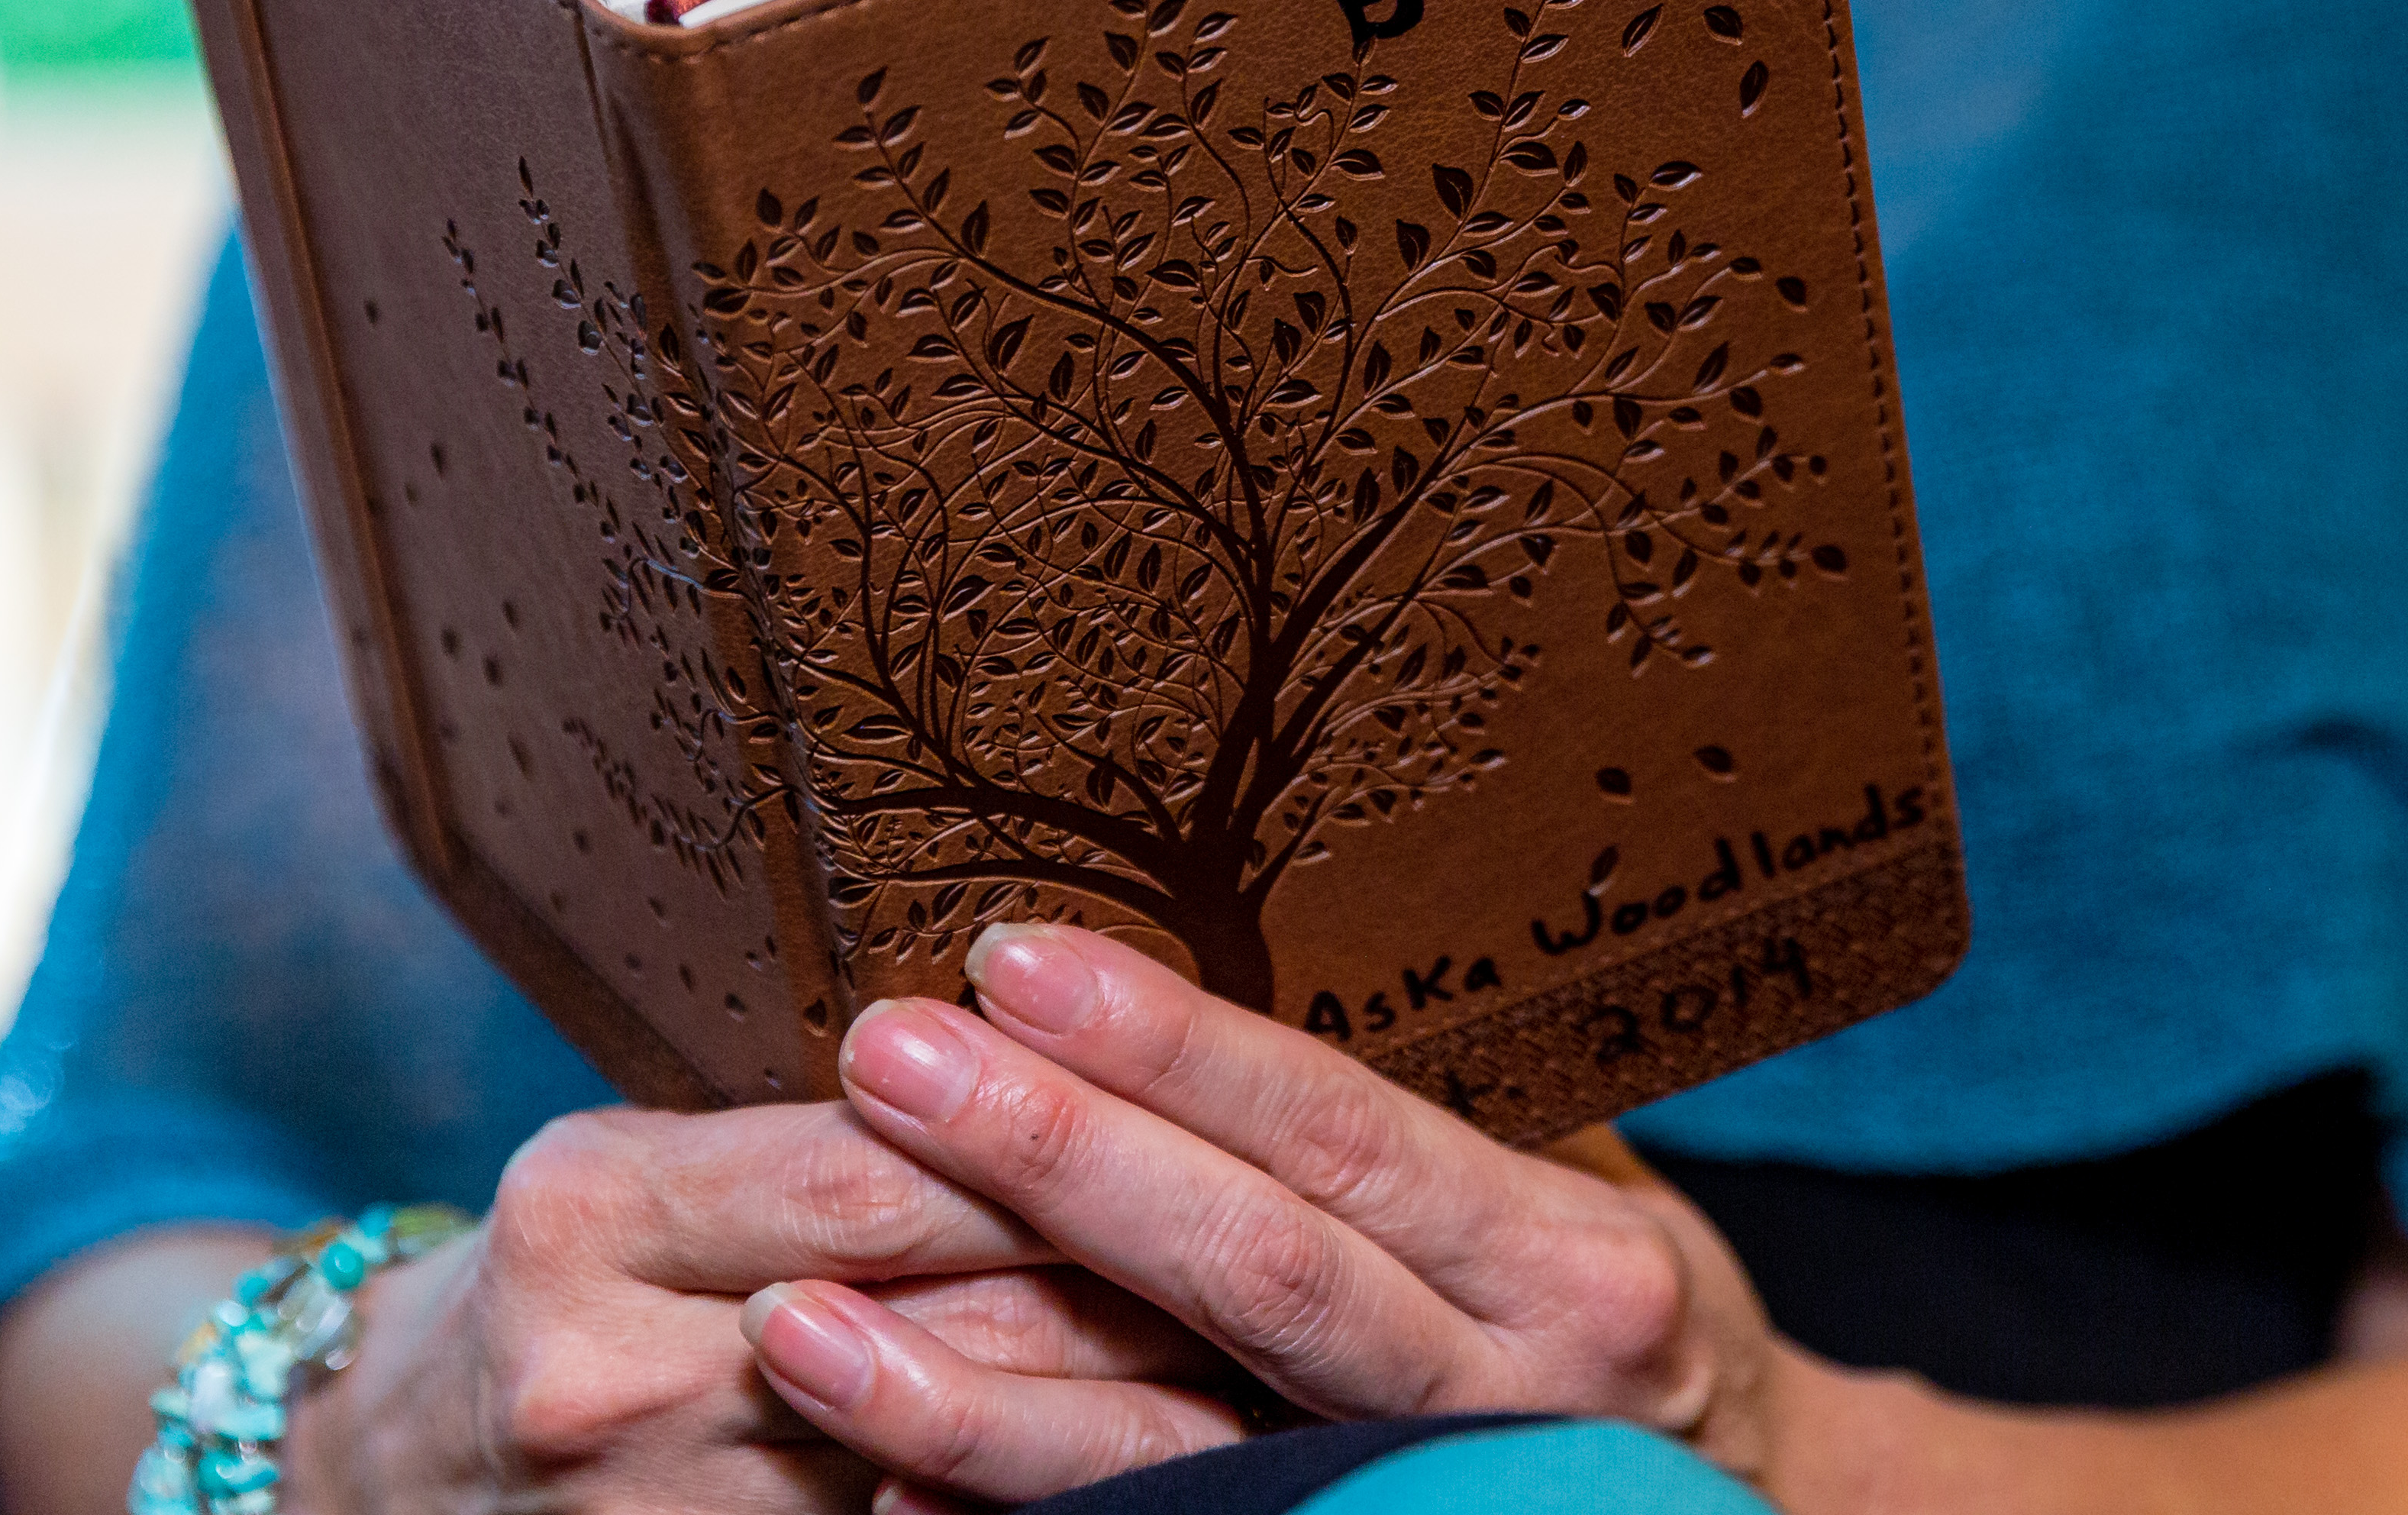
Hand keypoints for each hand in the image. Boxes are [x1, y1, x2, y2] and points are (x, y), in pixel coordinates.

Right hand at [279, 1101, 1249, 1514]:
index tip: (1201, 1112)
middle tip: (1304, 1243)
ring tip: (1268, 1354)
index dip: (1046, 1138)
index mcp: (593, 1208)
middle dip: (1120, 1283)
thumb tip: (1059, 1079)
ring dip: (1116, 1408)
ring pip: (940, 1460)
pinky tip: (1150, 1467)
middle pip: (925, 1319)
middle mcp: (613, 1371)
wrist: (392, 1468)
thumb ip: (817, 1136)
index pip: (870, 1174)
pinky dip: (1029, 1504)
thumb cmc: (564, 1275)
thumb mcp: (644, 1155)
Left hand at [750, 924, 1795, 1506]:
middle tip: (886, 1059)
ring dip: (972, 1390)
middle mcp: (1506, 1396)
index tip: (1012, 958)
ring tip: (799, 1316)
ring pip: (1177, 1455)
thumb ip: (1404, 1117)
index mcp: (1567, 1264)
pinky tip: (882, 1478)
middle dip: (1052, 1161)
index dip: (1171, 1049)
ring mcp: (1415, 1506)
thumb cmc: (1607, 1316)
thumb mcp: (1570, 1188)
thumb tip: (1201, 949)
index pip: (1338, 1135)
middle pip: (1248, 1276)